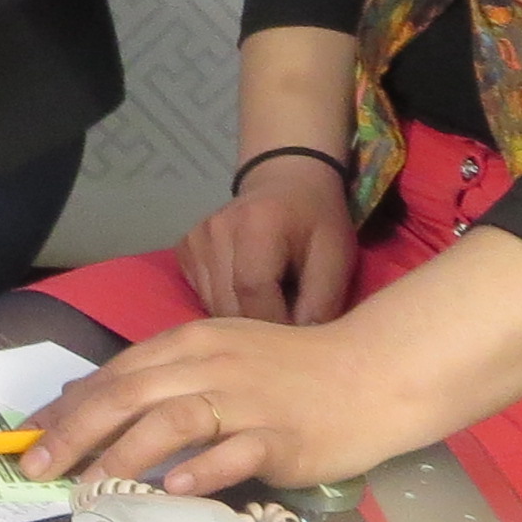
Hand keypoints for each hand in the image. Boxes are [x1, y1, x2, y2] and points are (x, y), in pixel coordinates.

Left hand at [17, 315, 410, 497]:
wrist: (369, 373)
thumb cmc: (288, 370)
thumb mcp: (217, 358)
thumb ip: (161, 379)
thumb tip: (94, 405)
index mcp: (188, 344)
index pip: (113, 375)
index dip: (66, 409)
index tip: (28, 440)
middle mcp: (209, 365)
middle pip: (128, 396)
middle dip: (74, 434)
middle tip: (37, 469)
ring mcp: (245, 400)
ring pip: (171, 422)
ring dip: (123, 456)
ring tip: (88, 488)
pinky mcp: (280, 435)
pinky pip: (234, 452)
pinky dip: (201, 470)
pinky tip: (172, 490)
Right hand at [175, 157, 361, 324]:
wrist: (286, 179)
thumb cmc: (316, 220)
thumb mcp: (336, 256)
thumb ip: (322, 301)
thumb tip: (300, 342)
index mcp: (257, 225)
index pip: (254, 291)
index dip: (275, 323)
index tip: (296, 340)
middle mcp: (215, 229)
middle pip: (228, 304)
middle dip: (258, 328)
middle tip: (285, 326)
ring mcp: (195, 239)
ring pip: (212, 305)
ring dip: (241, 319)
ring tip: (270, 307)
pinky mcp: (185, 249)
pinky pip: (202, 295)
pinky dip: (225, 305)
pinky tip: (247, 293)